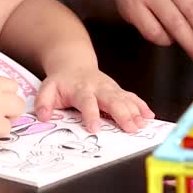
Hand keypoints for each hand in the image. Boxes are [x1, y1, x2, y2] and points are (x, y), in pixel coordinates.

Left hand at [33, 66, 154, 133]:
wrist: (74, 64)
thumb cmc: (62, 81)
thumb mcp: (47, 89)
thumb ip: (44, 102)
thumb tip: (43, 116)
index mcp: (80, 89)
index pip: (87, 102)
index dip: (91, 115)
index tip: (94, 128)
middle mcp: (98, 88)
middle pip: (112, 100)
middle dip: (123, 114)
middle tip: (131, 128)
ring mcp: (110, 88)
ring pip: (125, 98)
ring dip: (135, 111)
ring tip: (142, 124)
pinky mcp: (118, 90)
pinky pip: (131, 97)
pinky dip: (141, 106)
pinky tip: (149, 116)